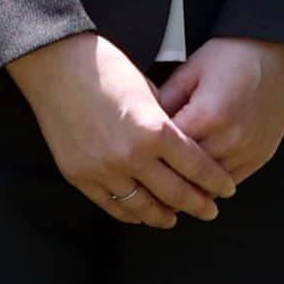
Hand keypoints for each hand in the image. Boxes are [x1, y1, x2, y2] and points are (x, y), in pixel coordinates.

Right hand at [13, 31, 236, 224]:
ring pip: (143, 207)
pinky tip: (141, 213)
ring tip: (175, 218)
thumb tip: (181, 146)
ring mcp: (104, 170)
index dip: (216, 181)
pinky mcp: (80, 177)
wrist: (56, 65)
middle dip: (198, 205)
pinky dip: (131, 213)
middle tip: (210, 211)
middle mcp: (132, 156)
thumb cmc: (106, 68)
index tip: (227, 190)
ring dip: (164, 216)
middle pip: (175, 194)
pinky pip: (112, 205)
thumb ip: (166, 122)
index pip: (196, 167)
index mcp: (155, 130)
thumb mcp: (150, 91)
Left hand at [158, 38, 283, 189]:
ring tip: (171, 183)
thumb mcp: (190, 70)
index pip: (166, 151)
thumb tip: (144, 124)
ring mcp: (247, 151)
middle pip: (186, 174)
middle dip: (166, 175)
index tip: (137, 156)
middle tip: (148, 176)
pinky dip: (214, 184)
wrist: (278, 51)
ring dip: (190, 185)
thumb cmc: (234, 55)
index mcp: (206, 117)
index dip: (148, 154)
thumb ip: (164, 99)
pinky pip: (231, 183)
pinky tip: (200, 180)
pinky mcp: (261, 156)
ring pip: (209, 185)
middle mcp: (229, 140)